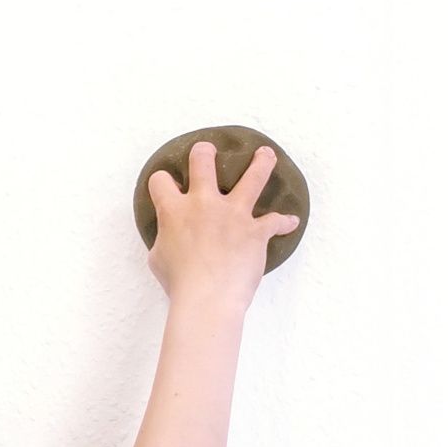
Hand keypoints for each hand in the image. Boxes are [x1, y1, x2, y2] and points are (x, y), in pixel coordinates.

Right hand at [146, 141, 299, 312]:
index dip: (161, 182)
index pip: (161, 181)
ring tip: (266, 154)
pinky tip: (290, 222)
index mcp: (174, 210)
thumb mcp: (157, 257)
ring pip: (252, 178)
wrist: (208, 298)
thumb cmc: (179, 281)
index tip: (166, 186)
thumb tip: (170, 236)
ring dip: (261, 163)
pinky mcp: (256, 230)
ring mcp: (233, 214)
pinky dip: (283, 222)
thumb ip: (165, 238)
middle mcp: (204, 204)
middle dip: (204, 152)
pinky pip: (276, 221)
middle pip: (204, 162)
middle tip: (208, 149)